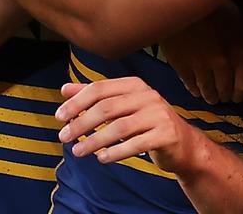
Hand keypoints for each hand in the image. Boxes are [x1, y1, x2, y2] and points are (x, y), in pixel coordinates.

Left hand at [56, 78, 205, 174]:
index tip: (60, 117)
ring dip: (94, 141)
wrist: (182, 144)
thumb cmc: (147, 123)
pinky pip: (135, 144)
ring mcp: (159, 114)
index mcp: (135, 85)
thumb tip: (65, 89)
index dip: (77, 102)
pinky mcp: (166, 134)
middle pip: (107, 107)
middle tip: (64, 138)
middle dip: (82, 123)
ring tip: (78, 152)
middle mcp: (148, 96)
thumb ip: (95, 97)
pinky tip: (102, 158)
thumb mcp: (122, 106)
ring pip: (119, 127)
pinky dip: (115, 152)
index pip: (100, 89)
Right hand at [159, 1, 242, 103]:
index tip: (237, 95)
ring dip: (211, 96)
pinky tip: (196, 91)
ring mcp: (200, 66)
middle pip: (226, 90)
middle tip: (224, 97)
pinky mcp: (181, 65)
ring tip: (212, 98)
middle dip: (226, 95)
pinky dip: (195, 90)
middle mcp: (222, 64)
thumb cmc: (219, 10)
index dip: (241, 93)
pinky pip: (190, 85)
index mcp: (240, 54)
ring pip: (208, 91)